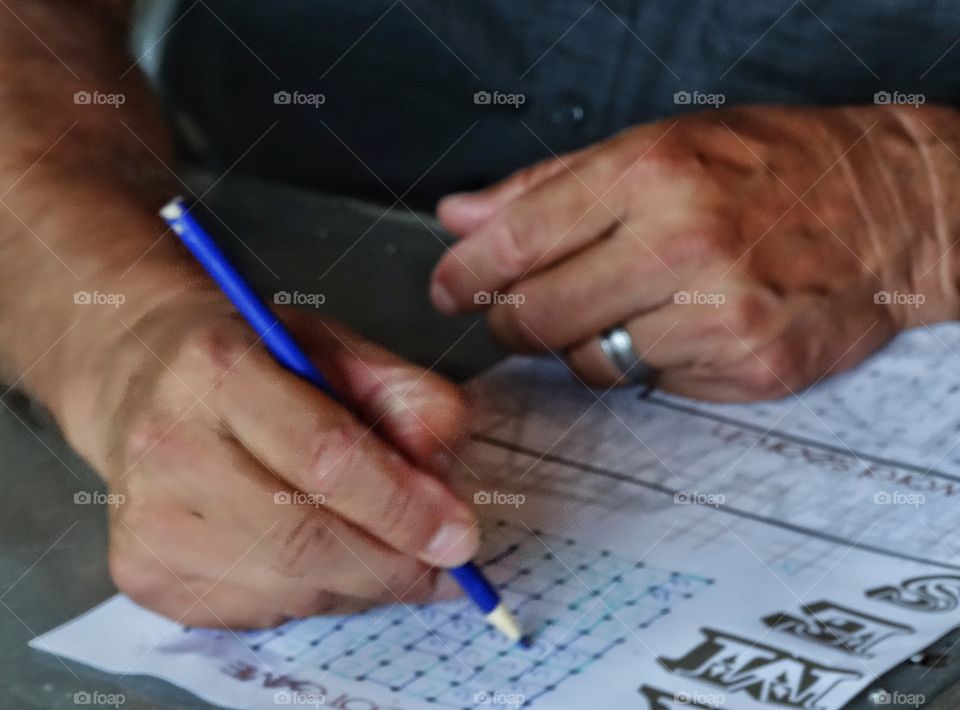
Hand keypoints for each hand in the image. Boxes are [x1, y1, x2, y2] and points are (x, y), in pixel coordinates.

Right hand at [69, 292, 477, 627]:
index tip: (459, 537)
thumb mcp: (336, 348)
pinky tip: (319, 555)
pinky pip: (259, 612)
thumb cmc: (256, 360)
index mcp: (222, 370)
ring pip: (288, 588)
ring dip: (361, 584)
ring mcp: (148, 519)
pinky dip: (314, 595)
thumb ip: (403, 394)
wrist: (144, 375)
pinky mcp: (142, 572)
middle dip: (393, 565)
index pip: (326, 457)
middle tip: (444, 568)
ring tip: (388, 553)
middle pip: (304, 540)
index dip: (403, 507)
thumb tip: (444, 470)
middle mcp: (170, 447)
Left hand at [431, 105, 959, 400]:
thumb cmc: (776, 167)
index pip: (518, 239)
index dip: (466, 271)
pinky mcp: (748, 368)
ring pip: (590, 362)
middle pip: (538, 316)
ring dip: (586, 341)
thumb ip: (550, 186)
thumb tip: (463, 216)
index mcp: (652, 173)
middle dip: (514, 320)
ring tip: (627, 304)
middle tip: (524, 308)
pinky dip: (650, 362)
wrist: (893, 208)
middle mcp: (683, 243)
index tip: (449, 286)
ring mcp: (720, 314)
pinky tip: (683, 325)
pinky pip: (651, 386)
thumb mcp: (661, 144)